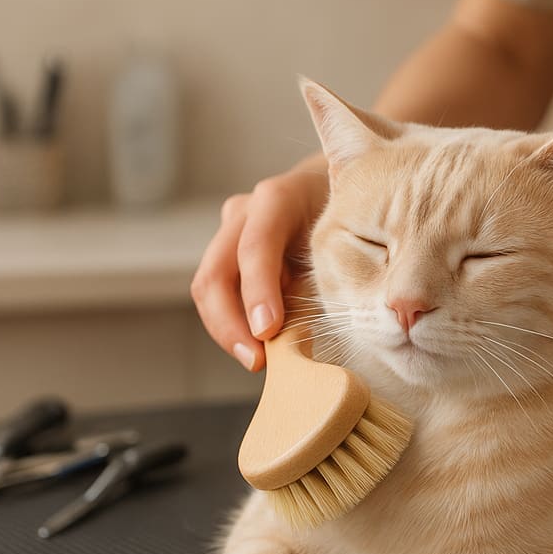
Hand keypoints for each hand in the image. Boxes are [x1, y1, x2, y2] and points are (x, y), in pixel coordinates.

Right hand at [190, 165, 327, 370]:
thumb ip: (325, 277)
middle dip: (230, 325)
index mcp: (278, 199)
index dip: (258, 292)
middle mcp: (245, 212)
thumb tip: (306, 334)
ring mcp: (229, 231)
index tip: (267, 331)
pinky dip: (236, 323)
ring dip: (230, 330)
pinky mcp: (226, 252)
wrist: (333, 191)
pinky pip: (220, 295)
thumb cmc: (343, 218)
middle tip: (257, 362)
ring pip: (209, 289)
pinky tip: (261, 342)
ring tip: (260, 359)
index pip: (255, 247)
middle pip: (216, 274)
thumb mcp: (342, 240)